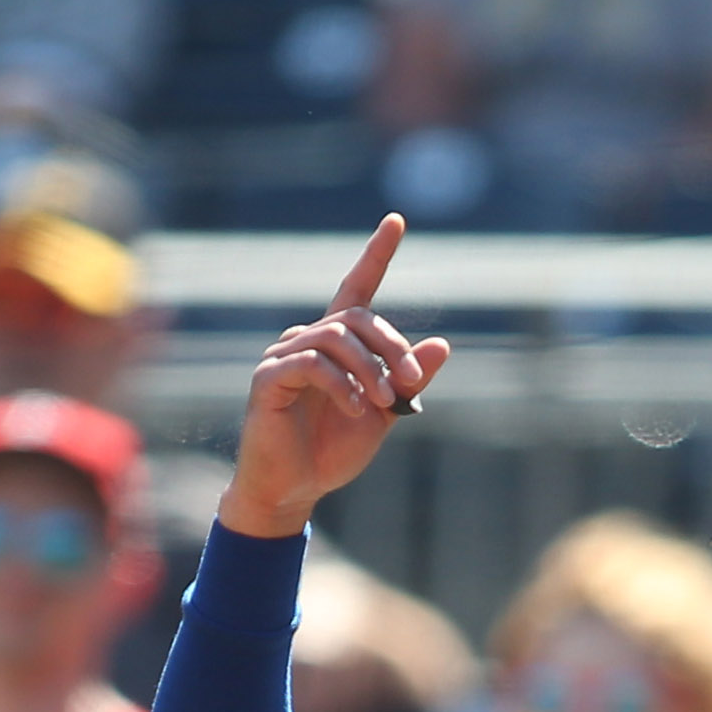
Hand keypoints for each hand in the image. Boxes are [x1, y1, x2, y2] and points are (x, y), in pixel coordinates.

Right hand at [217, 215, 449, 541]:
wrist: (295, 490)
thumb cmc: (332, 451)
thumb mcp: (384, 414)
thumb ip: (409, 381)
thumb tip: (443, 344)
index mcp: (337, 345)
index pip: (357, 288)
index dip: (376, 254)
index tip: (396, 221)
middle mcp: (309, 340)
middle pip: (356, 317)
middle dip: (392, 345)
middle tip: (411, 380)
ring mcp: (285, 355)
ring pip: (336, 338)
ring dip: (369, 369)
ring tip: (383, 403)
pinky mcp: (268, 378)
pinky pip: (311, 364)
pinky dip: (340, 385)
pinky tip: (354, 408)